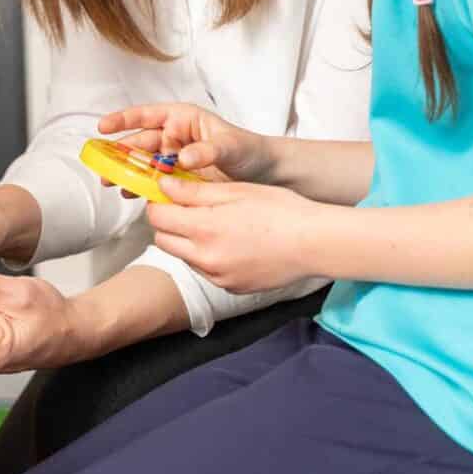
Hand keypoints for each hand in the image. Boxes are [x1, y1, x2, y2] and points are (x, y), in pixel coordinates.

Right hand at [98, 103, 276, 185]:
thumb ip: (206, 150)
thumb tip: (182, 157)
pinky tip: (131, 194)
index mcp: (184, 119)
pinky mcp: (178, 179)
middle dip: (120, 153)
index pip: (148, 116)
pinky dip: (142, 187)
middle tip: (104, 165)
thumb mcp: (230, 146)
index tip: (104, 126)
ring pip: (143, 163)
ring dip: (127, 172)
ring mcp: (174, 159)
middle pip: (141, 142)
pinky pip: (154, 181)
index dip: (124, 119)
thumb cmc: (249, 150)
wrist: (265, 175)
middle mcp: (175, 137)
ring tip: (111, 182)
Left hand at [147, 176, 329, 292]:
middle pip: (163, 239)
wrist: (315, 243)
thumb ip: (193, 191)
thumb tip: (163, 185)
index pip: (157, 217)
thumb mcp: (234, 191)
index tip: (169, 194)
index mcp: (204, 229)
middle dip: (169, 222)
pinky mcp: (231, 287)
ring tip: (215, 225)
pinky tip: (232, 243)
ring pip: (184, 256)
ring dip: (187, 240)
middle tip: (189, 207)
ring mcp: (218, 276)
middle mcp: (206, 258)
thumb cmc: (280, 210)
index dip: (159, 202)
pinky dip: (208, 257)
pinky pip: (205, 271)